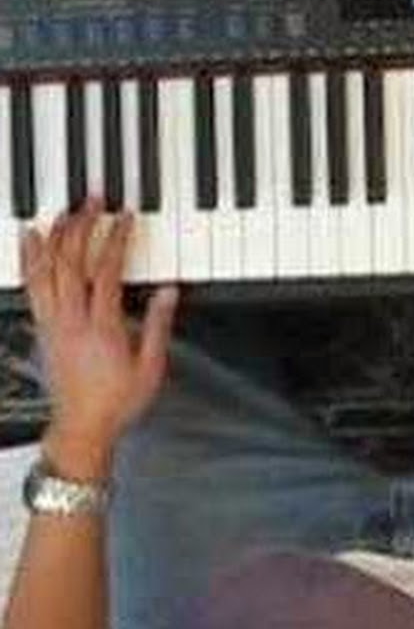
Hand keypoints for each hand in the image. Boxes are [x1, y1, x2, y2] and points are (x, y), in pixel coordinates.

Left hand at [22, 199, 178, 461]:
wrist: (82, 427)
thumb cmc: (116, 401)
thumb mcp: (151, 367)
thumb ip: (157, 325)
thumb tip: (167, 292)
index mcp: (101, 327)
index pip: (106, 270)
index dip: (115, 239)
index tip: (124, 217)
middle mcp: (72, 320)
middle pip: (71, 261)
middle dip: (82, 225)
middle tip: (92, 201)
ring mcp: (52, 323)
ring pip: (46, 270)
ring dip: (54, 236)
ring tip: (63, 211)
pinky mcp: (42, 328)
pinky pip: (32, 285)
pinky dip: (31, 258)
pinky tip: (33, 241)